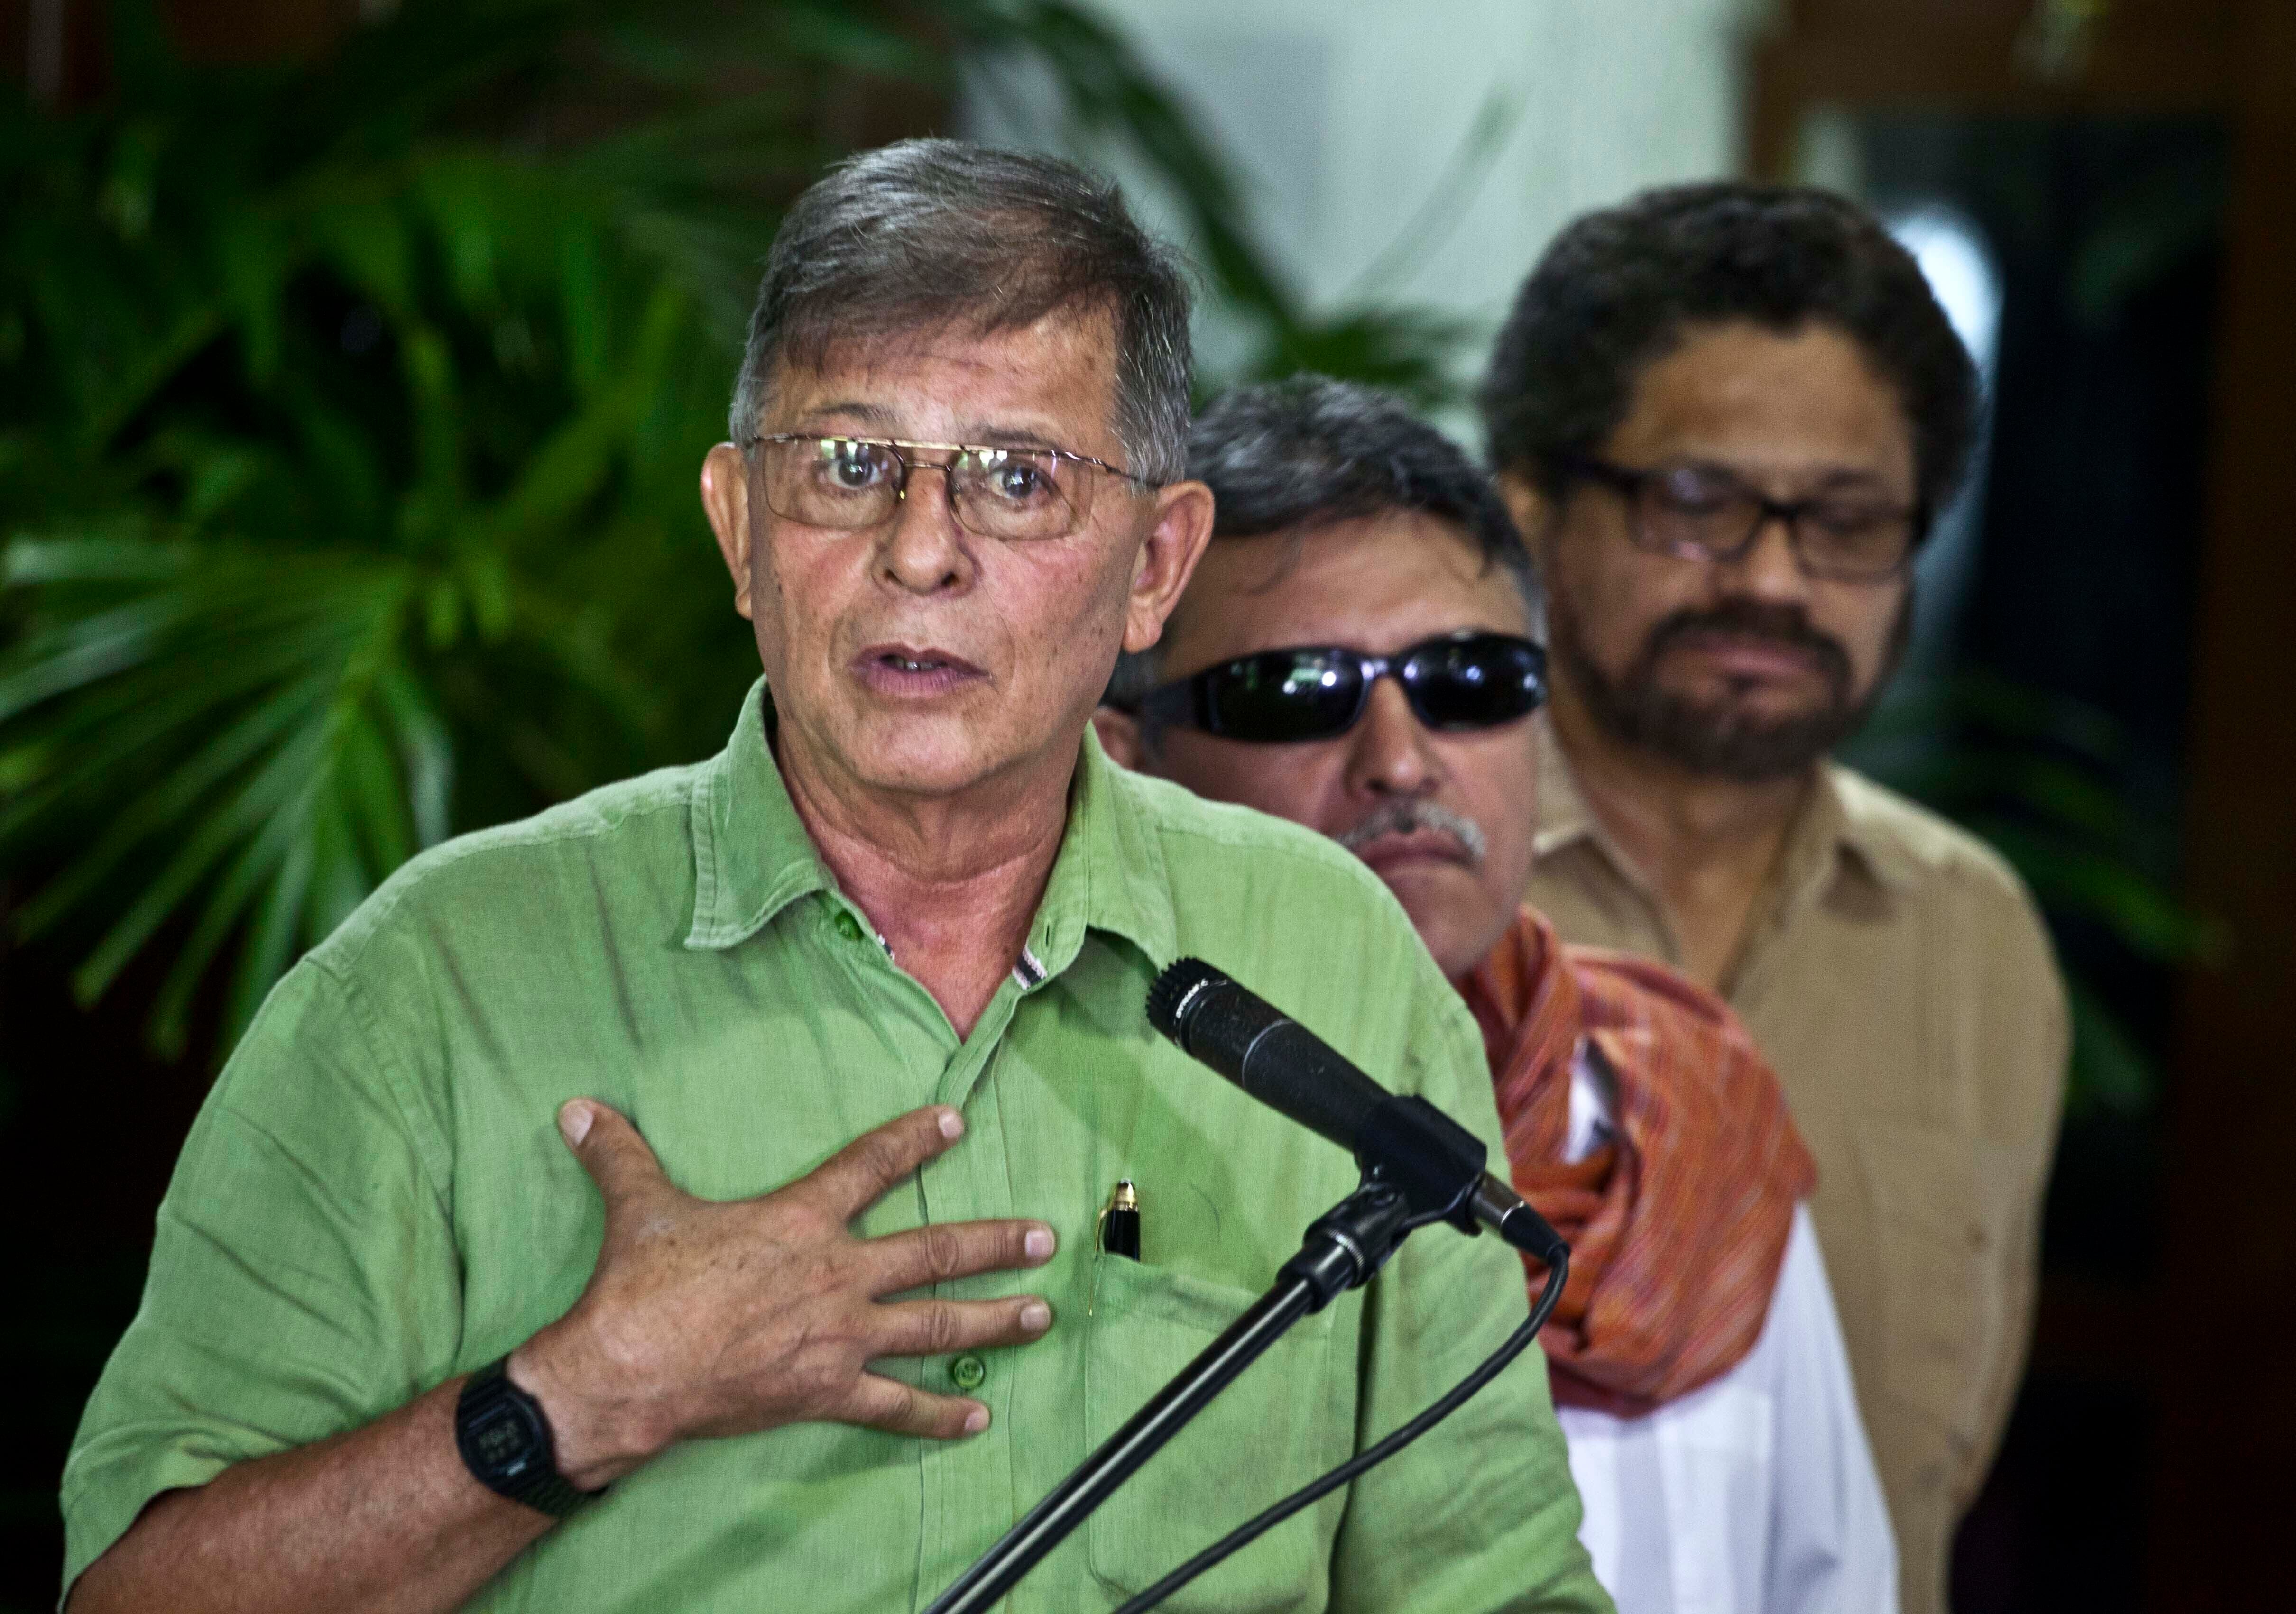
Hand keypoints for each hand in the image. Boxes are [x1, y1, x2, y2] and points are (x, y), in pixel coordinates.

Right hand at [511, 1100, 1055, 1489]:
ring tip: (1039, 1314)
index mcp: (800, 1221)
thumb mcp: (638, 1207)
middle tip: (1043, 1239)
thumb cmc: (639, 1287)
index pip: (871, 1167)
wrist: (628, 1371)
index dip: (915, 1141)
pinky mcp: (827, 1391)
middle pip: (933, 1252)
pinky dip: (937, 1415)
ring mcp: (839, 1336)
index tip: (954, 1123)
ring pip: (935, 1326)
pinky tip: (977, 1419)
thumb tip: (578, 1108)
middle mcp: (836, 1275)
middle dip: (993, 1243)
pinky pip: (895, 1406)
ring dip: (992, 1320)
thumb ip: (620, 1154)